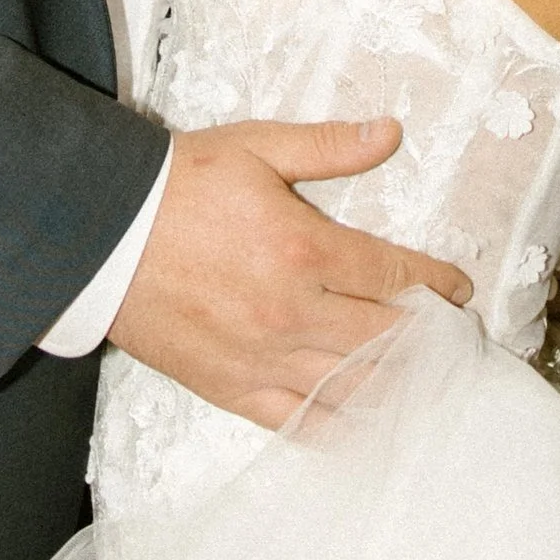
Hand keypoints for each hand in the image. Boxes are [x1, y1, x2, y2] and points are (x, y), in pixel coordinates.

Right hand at [109, 120, 471, 428]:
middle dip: (429, 338)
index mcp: (302, 248)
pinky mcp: (233, 391)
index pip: (391, 274)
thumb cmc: (179, 184)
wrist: (101, 236)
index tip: (458, 289)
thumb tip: (390, 132)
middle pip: (384, 339)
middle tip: (454, 338)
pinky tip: (367, 426)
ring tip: (429, 383)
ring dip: (397, 386)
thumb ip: (327, 146)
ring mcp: (263, 360)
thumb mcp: (255, 146)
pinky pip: (301, 423)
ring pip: (351, 387)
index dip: (434, 282)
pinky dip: (341, 427)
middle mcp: (292, 312)